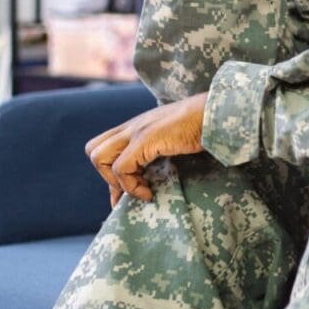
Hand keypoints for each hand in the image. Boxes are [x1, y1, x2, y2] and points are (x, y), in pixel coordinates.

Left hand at [85, 92, 208, 207]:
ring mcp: (136, 131)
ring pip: (98, 158)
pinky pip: (121, 168)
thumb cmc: (202, 127)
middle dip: (106, 176)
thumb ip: (159, 149)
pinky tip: (149, 192)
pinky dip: (131, 186)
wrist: (215, 113)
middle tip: (132, 187)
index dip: (109, 174)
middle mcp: (131, 126)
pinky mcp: (145, 140)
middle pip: (93, 149)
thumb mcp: (173, 138)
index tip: (124, 195)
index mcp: (137, 125)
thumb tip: (150, 176)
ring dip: (115, 181)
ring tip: (140, 188)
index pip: (103, 146)